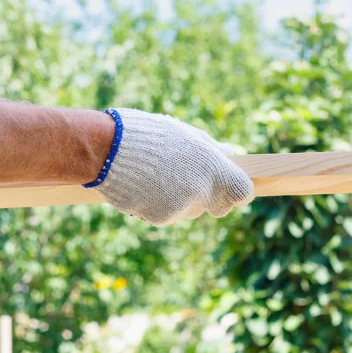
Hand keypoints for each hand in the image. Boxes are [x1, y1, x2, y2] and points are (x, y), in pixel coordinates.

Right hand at [84, 109, 254, 225]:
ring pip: (188, 211)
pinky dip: (157, 205)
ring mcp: (181, 208)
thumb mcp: (185, 134)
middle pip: (217, 208)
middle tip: (186, 179)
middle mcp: (202, 192)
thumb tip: (230, 152)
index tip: (226, 185)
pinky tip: (142, 187)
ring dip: (179, 200)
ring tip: (156, 176)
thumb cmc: (149, 135)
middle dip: (207, 197)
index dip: (236, 191)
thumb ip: (211, 148)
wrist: (109, 149)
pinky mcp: (159, 218)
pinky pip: (165, 215)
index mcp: (214, 168)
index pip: (242, 193)